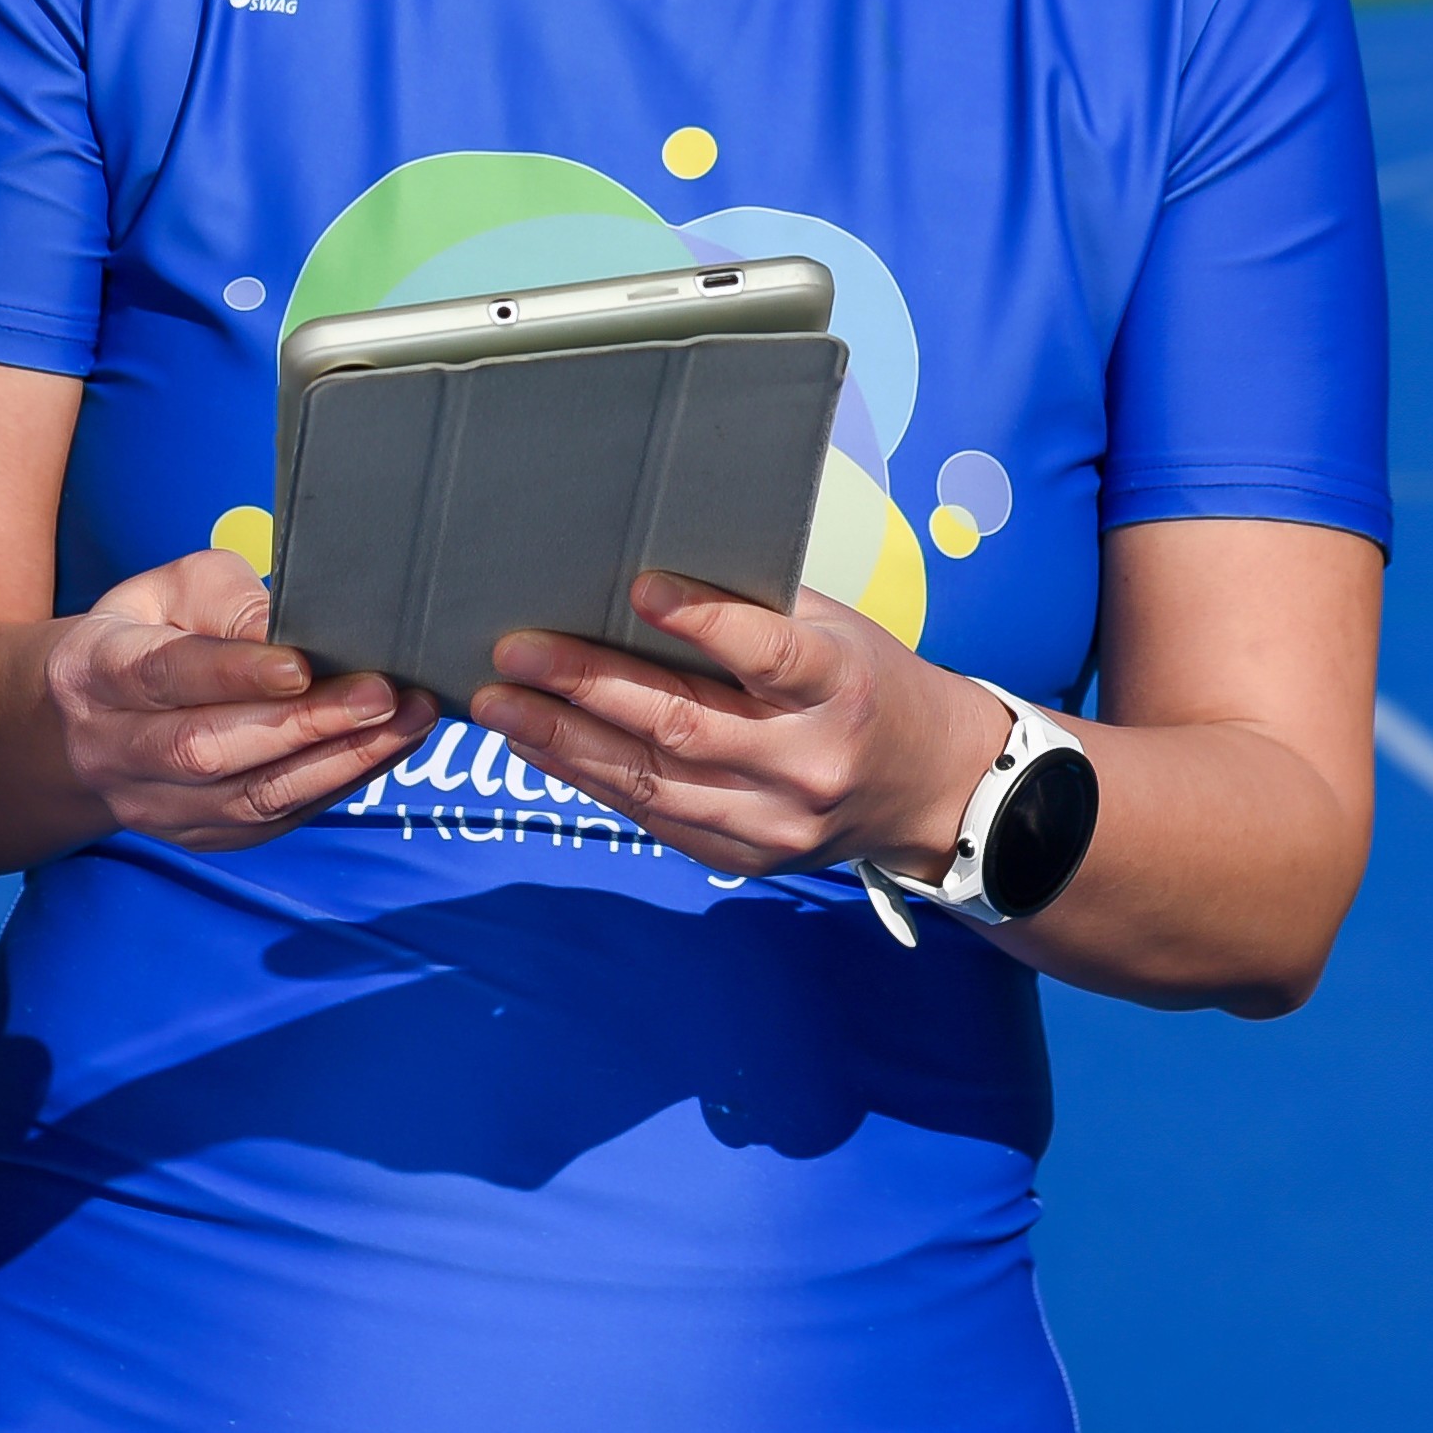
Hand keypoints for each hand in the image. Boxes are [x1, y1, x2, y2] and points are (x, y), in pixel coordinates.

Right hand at [42, 548, 430, 846]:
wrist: (86, 721)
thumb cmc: (148, 632)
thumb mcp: (171, 589)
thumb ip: (226, 602)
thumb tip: (291, 630)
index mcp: (98, 670)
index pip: (166, 675)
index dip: (235, 673)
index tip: (303, 666)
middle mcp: (115, 750)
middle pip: (207, 749)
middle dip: (304, 726)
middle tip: (382, 695)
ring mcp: (153, 806)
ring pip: (247, 799)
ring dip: (336, 763)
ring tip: (407, 722)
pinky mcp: (197, 836)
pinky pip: (271, 822)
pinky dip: (335, 787)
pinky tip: (385, 750)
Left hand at [469, 577, 1005, 878]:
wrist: (931, 788)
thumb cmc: (868, 683)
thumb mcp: (838, 628)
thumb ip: (756, 604)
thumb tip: (643, 575)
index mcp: (839, 687)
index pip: (768, 654)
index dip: (704, 621)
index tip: (638, 586)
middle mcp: (808, 763)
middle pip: (687, 726)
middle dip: (590, 687)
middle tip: (515, 652)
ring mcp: (777, 822)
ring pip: (656, 783)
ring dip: (567, 744)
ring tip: (501, 708)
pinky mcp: (749, 857)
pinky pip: (657, 819)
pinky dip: (593, 782)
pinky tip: (543, 747)